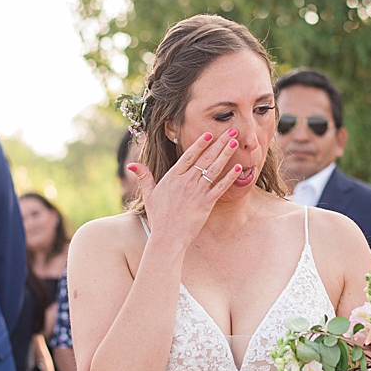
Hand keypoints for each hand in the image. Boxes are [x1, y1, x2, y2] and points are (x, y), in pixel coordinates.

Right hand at [128, 129, 244, 247]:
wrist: (167, 238)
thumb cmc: (159, 217)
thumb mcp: (149, 195)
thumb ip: (144, 177)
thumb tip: (131, 165)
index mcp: (173, 177)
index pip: (189, 155)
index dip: (200, 143)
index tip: (210, 133)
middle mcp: (186, 181)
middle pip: (205, 158)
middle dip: (219, 143)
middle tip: (230, 131)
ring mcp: (197, 192)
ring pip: (214, 169)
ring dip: (225, 155)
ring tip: (235, 143)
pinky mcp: (206, 204)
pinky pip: (220, 187)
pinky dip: (230, 178)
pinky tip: (239, 168)